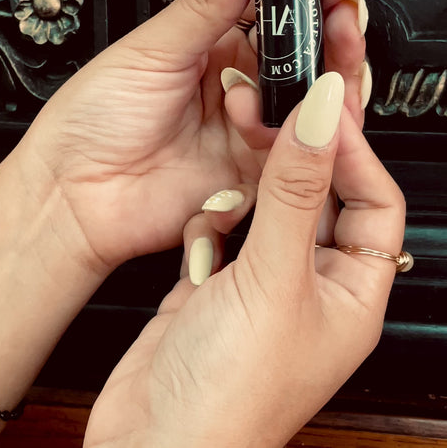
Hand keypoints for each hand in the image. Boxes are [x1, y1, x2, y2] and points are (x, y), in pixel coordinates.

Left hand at [13, 0, 366, 271]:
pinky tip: (295, 112)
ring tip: (324, 50)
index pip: (269, 9)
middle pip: (298, 55)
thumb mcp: (151, 50)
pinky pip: (296, 151)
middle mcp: (233, 89)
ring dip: (325, 74)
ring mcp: (244, 132)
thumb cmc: (95, 120)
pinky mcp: (252, 175)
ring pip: (307, 101)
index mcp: (207, 50)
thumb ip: (207, 1)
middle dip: (328, 24)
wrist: (76, 194)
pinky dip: (304, 129)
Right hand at [83, 73, 405, 447]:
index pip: (373, 199)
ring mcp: (256, 283)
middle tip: (273, 118)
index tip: (323, 109)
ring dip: (243, 200)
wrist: (151, 443)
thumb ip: (296, 191)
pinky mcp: (212, 283)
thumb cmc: (229, 395)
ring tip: (229, 204)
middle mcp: (306, 284)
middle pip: (316, 198)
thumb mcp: (273, 278)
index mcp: (349, 292)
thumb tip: (323, 118)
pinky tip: (200, 243)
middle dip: (295, 162)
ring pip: (261, 209)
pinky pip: (219, 230)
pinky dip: (208, 226)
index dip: (353, 152)